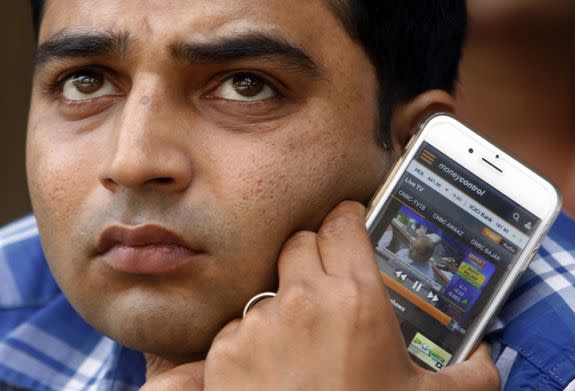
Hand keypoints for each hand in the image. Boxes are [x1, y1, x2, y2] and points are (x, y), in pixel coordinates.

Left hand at [142, 201, 499, 389]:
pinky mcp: (224, 351)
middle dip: (314, 256)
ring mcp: (258, 324)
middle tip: (327, 286)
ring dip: (284, 304)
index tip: (350, 225)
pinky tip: (273, 369)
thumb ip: (470, 375)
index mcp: (356, 300)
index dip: (347, 220)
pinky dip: (253, 339)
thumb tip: (484, 359)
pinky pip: (237, 326)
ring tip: (302, 342)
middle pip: (300, 243)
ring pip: (269, 286)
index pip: (342, 223)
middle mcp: (303, 302)